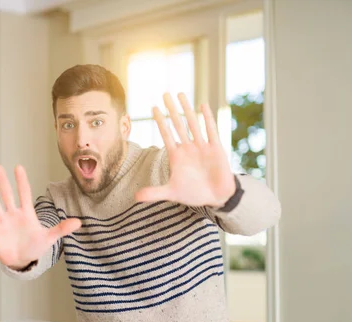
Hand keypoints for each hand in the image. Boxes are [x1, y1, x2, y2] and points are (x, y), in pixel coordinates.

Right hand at [0, 165, 80, 269]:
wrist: (21, 261)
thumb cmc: (35, 247)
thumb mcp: (49, 238)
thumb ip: (61, 229)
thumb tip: (79, 223)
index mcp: (27, 213)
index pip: (25, 194)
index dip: (22, 182)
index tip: (18, 167)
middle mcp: (13, 214)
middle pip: (7, 195)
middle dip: (3, 182)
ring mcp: (2, 221)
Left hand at [135, 93, 235, 207]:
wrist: (216, 198)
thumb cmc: (193, 194)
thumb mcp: (171, 193)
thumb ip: (154, 193)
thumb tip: (135, 197)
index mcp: (176, 156)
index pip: (166, 134)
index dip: (160, 122)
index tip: (153, 108)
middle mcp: (188, 148)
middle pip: (178, 124)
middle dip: (171, 109)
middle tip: (164, 93)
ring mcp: (202, 147)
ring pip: (192, 123)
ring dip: (186, 108)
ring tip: (180, 93)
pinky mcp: (216, 149)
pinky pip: (211, 130)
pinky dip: (207, 118)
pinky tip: (202, 105)